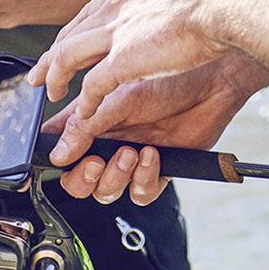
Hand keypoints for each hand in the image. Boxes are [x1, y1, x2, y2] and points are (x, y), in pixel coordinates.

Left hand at [29, 0, 268, 145]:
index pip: (91, 10)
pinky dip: (84, 101)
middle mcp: (117, 3)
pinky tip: (82, 113)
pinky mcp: (124, 57)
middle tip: (39, 74)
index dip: (75, 32)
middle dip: (51, 56)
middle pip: (71, 32)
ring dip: (56, 76)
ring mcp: (117, 28)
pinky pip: (91, 84)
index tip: (65, 46)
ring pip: (68, 56)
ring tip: (51, 92)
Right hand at [41, 53, 268, 205]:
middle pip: (80, 179)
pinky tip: (153, 156)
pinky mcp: (158, 170)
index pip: (61, 148)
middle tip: (97, 162)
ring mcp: (132, 157)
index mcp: (92, 119)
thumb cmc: (168, 76)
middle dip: (84, 177)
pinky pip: (140, 193)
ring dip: (116, 176)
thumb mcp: (118, 99)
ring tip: (131, 152)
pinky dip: (144, 180)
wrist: (211, 84)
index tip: (61, 160)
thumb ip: (85, 127)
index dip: (57, 160)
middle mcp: (110, 141)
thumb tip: (58, 154)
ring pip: (107, 190)